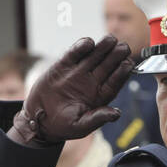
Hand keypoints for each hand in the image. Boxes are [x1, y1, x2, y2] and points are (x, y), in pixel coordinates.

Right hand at [9, 36, 132, 144]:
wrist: (38, 119)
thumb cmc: (61, 126)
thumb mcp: (80, 126)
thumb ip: (97, 119)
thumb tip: (116, 114)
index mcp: (100, 96)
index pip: (115, 81)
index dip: (122, 72)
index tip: (128, 64)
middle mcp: (92, 81)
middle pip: (108, 65)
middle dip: (116, 55)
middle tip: (123, 47)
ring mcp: (78, 72)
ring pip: (94, 56)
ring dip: (103, 47)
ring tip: (110, 40)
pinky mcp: (63, 65)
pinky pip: (74, 54)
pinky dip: (81, 47)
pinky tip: (88, 43)